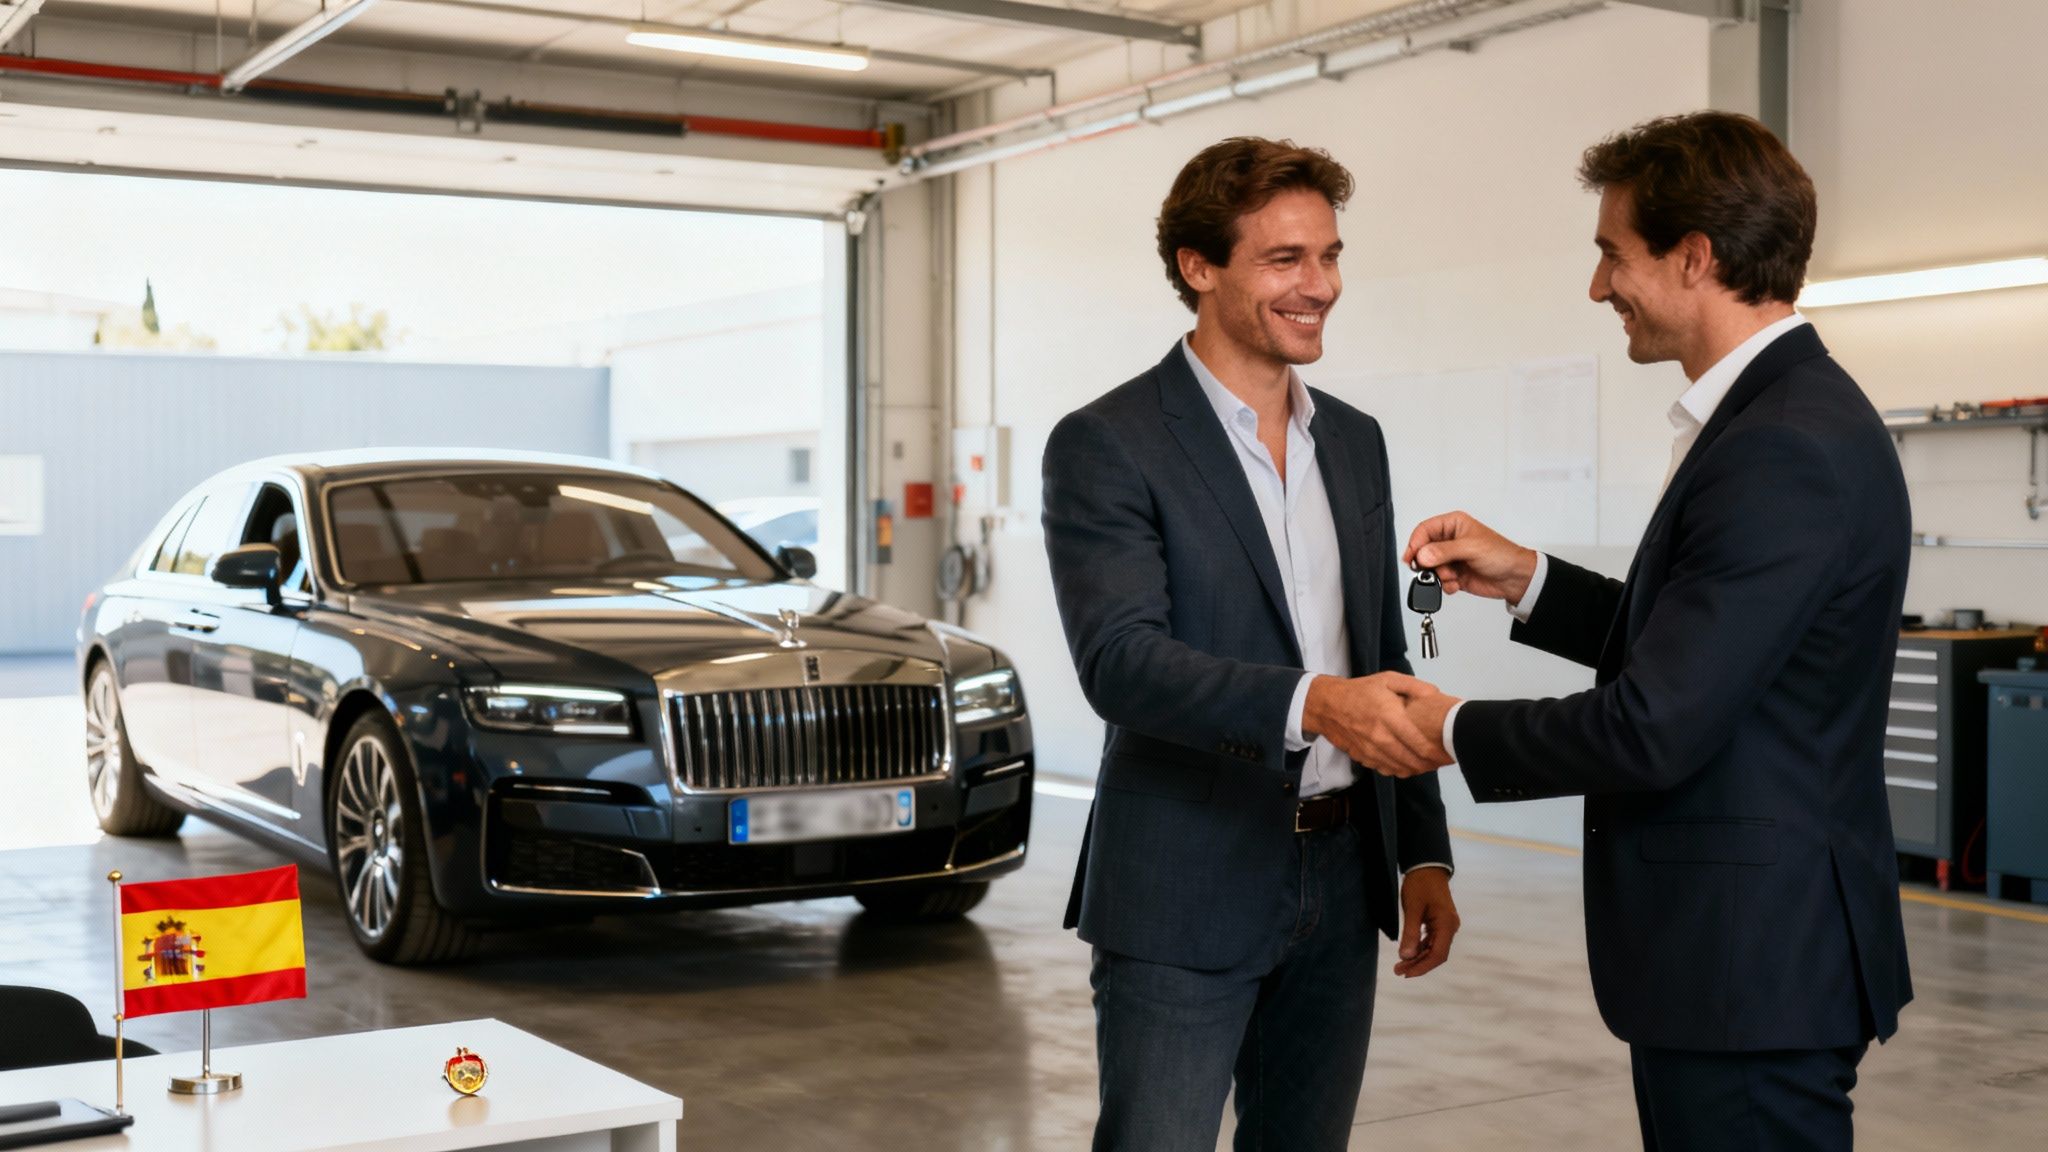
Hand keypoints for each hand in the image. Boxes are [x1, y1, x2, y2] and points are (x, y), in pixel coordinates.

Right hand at [1302, 672, 1446, 777]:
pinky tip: (1409, 764)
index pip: (1419, 743)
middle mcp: (1380, 737)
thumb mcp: (1387, 679)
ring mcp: (1371, 751)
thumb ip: (1414, 686)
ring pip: (1401, 769)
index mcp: (1389, 716)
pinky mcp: (1364, 758)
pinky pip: (1387, 770)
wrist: (1328, 706)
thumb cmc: (1359, 692)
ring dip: (1418, 769)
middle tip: (1443, 759)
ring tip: (1430, 763)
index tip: (1448, 752)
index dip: (1437, 752)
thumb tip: (1436, 694)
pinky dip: (1401, 770)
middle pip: (1413, 761)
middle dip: (1431, 763)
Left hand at [1394, 866, 1459, 977]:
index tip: (1406, 974)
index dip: (1423, 967)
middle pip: (1436, 954)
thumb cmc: (1420, 885)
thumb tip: (1406, 956)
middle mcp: (1450, 927)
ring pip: (1433, 949)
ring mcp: (1446, 925)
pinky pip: (1431, 941)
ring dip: (1417, 958)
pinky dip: (1419, 948)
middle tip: (1398, 971)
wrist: (1426, 867)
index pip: (1438, 954)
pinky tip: (1407, 953)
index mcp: (1447, 924)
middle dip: (1418, 964)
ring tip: (1399, 966)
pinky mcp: (1439, 923)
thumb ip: (1410, 932)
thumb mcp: (1412, 908)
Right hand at [1402, 511, 1538, 603]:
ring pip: (1430, 568)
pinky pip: (1438, 581)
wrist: (1515, 578)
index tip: (1412, 558)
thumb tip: (1422, 555)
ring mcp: (1451, 558)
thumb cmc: (1502, 555)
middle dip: (1427, 563)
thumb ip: (1444, 551)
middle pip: (1423, 550)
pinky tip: (1457, 583)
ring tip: (1452, 576)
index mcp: (1453, 524)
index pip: (1425, 530)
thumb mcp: (1471, 548)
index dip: (1416, 543)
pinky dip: (1445, 584)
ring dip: (1438, 575)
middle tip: (1433, 570)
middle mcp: (1450, 540)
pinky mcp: (1453, 574)